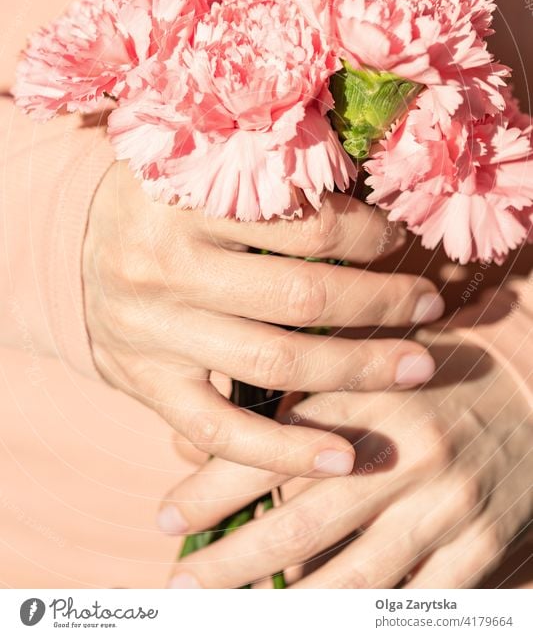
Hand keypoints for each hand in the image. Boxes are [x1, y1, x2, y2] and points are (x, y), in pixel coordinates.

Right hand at [83, 160, 443, 480]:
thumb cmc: (162, 204)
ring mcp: (152, 331)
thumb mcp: (202, 167)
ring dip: (357, 369)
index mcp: (185, 196)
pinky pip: (218, 430)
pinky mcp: (145, 383)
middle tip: (430, 304)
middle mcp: (164, 264)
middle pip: (299, 295)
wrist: (77, 251)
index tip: (400, 241)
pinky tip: (341, 459)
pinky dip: (282, 452)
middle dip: (380, 304)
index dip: (369, 234)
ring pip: (273, 361)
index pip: (303, 220)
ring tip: (416, 368)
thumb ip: (268, 175)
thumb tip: (368, 186)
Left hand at [162, 309, 531, 587]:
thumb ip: (285, 398)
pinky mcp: (479, 544)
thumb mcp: (356, 367)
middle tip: (181, 585)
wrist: (528, 388)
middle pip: (303, 522)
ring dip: (286, 606)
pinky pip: (414, 601)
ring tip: (234, 618)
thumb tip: (195, 440)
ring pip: (352, 575)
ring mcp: (446, 504)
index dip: (212, 489)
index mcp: (369, 397)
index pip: (274, 449)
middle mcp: (405, 452)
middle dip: (232, 561)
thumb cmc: (426, 376)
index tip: (165, 516)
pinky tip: (320, 622)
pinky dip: (362, 619)